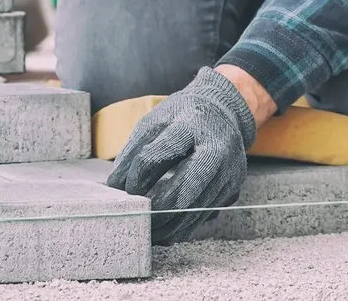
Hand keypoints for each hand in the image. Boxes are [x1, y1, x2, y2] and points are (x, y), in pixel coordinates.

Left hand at [106, 66, 259, 244]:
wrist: (224, 113)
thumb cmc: (183, 117)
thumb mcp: (155, 122)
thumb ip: (134, 152)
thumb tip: (114, 186)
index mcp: (192, 126)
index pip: (161, 154)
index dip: (139, 175)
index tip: (125, 190)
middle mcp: (217, 151)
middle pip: (186, 190)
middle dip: (157, 211)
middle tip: (135, 221)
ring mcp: (229, 173)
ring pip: (196, 211)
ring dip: (168, 227)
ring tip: (146, 233)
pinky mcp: (232, 191)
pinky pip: (204, 216)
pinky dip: (182, 227)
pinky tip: (164, 230)